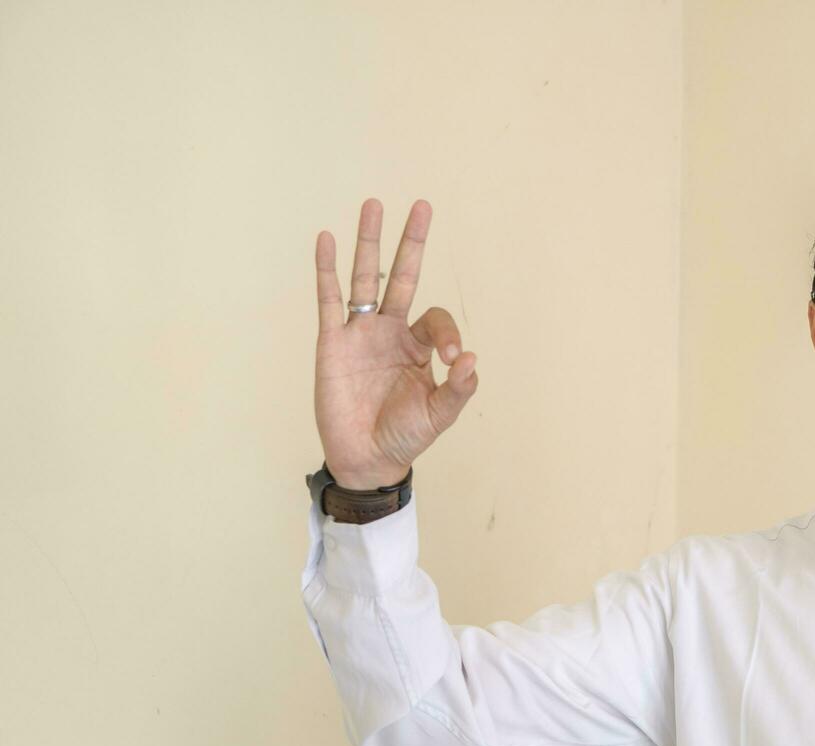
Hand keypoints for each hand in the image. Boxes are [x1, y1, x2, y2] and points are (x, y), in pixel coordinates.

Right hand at [313, 199, 478, 489]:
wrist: (366, 459)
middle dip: (411, 242)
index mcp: (419, 347)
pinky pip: (328, 299)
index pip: (436, 319)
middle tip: (422, 206)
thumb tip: (472, 358)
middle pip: (403, 276)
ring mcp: (360, 333)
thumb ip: (458, 388)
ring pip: (366, 278)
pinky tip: (327, 238)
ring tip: (373, 204)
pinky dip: (327, 270)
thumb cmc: (404, 437)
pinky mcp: (332, 342)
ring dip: (369, 242)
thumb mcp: (439, 415)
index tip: (454, 358)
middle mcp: (391, 332)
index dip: (449, 332)